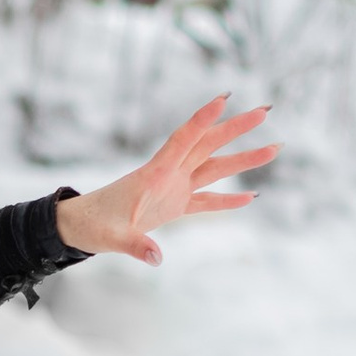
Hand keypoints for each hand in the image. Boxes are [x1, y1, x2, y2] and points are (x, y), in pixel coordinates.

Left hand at [58, 97, 274, 268]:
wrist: (81, 226)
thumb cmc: (93, 225)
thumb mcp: (112, 237)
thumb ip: (135, 245)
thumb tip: (156, 258)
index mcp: (154, 174)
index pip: (183, 140)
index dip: (203, 119)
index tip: (225, 98)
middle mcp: (168, 175)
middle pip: (208, 145)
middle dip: (236, 128)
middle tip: (265, 111)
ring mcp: (173, 189)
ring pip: (214, 169)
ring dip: (243, 159)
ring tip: (274, 147)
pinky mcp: (173, 206)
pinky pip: (206, 201)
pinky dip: (227, 200)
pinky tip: (251, 197)